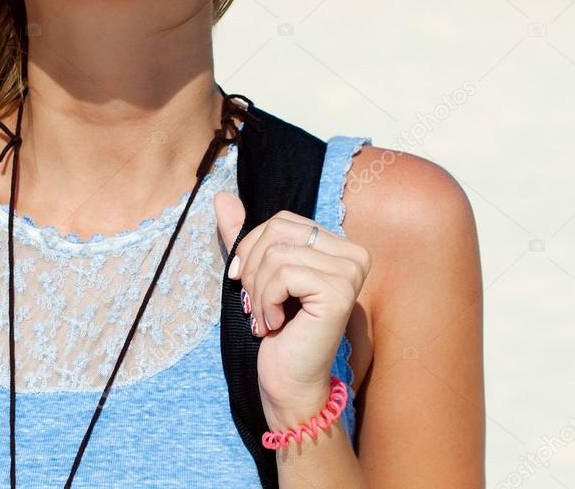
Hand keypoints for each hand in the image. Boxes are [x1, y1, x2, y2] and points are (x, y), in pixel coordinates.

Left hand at [214, 191, 370, 428]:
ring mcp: (350, 272)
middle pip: (278, 231)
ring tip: (265, 318)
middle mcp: (353, 253)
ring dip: (257, 291)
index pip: (282, 220)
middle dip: (252, 268)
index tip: (245, 281)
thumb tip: (221, 195)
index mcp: (336, 244)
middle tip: (254, 303)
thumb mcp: (254, 273)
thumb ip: (241, 234)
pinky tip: (275, 325)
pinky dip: (266, 301)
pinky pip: (282, 275)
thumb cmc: (274, 327)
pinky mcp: (340, 292)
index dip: (253, 247)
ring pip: (277, 254)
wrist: (287, 379)